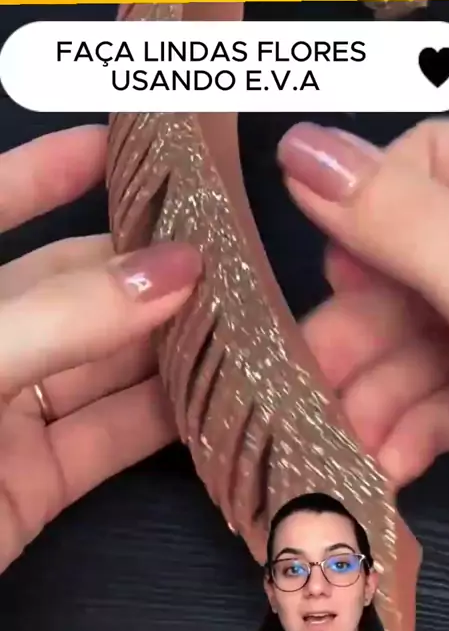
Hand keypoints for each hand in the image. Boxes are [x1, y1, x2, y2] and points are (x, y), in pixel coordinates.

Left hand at [0, 125, 200, 572]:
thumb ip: (60, 319)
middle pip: (67, 294)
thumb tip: (172, 271)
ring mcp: (2, 419)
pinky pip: (107, 440)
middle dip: (140, 271)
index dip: (45, 174)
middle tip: (222, 248)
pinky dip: (161, 420)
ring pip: (98, 369)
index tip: (113, 146)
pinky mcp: (32, 484)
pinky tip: (217, 392)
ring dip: (166, 346)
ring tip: (243, 312)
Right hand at [279, 119, 448, 486]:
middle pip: (409, 270)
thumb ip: (403, 224)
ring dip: (374, 400)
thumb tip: (298, 147)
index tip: (342, 279)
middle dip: (353, 342)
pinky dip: (418, 428)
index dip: (368, 213)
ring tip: (340, 454)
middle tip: (304, 399)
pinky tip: (386, 467)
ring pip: (424, 341)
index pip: (424, 158)